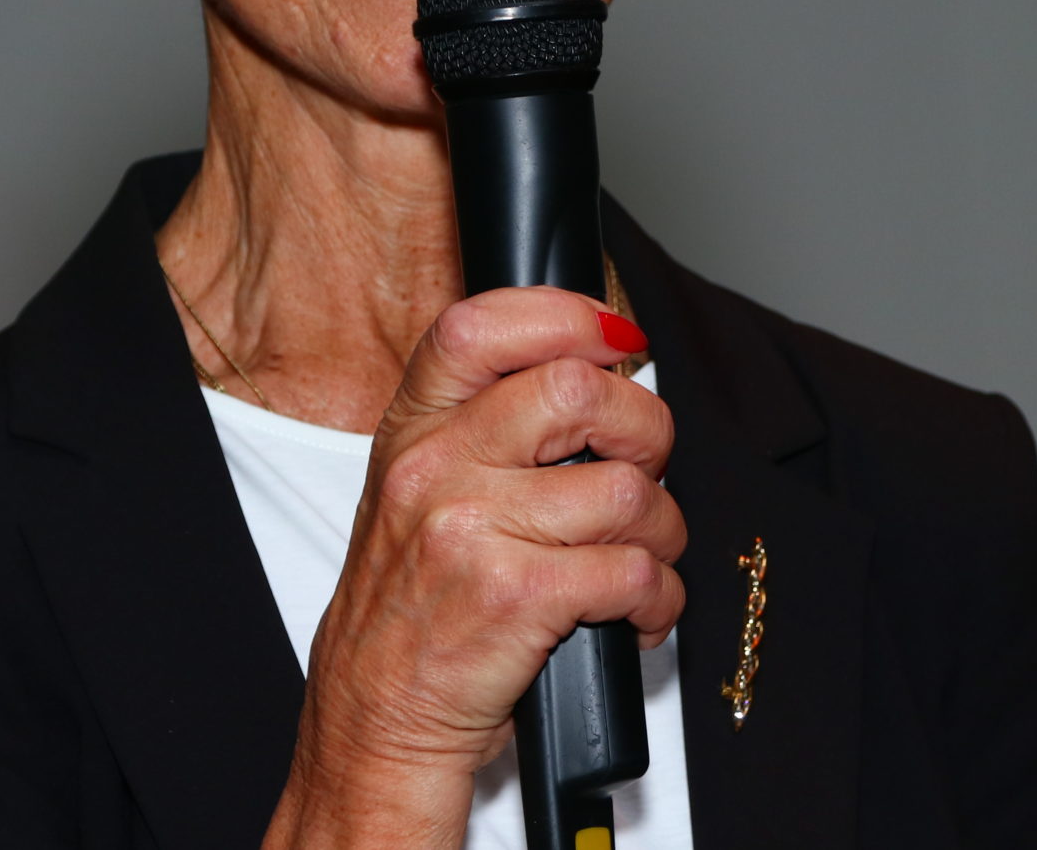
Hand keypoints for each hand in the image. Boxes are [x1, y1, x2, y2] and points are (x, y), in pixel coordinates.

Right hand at [262, 288, 684, 849]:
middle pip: (578, 392)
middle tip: (643, 466)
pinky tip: (636, 613)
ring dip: (662, 532)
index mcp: (412, 430)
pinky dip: (659, 599)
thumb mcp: (415, 491)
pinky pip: (635, 572)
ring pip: (626, 492)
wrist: (374, 719)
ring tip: (641, 558)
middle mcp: (435, 468)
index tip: (615, 340)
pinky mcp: (518, 598)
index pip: (481, 327)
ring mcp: (473, 531)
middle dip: (644, 430)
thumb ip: (483, 426)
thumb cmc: (412, 607)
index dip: (565, 316)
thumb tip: (596, 370)